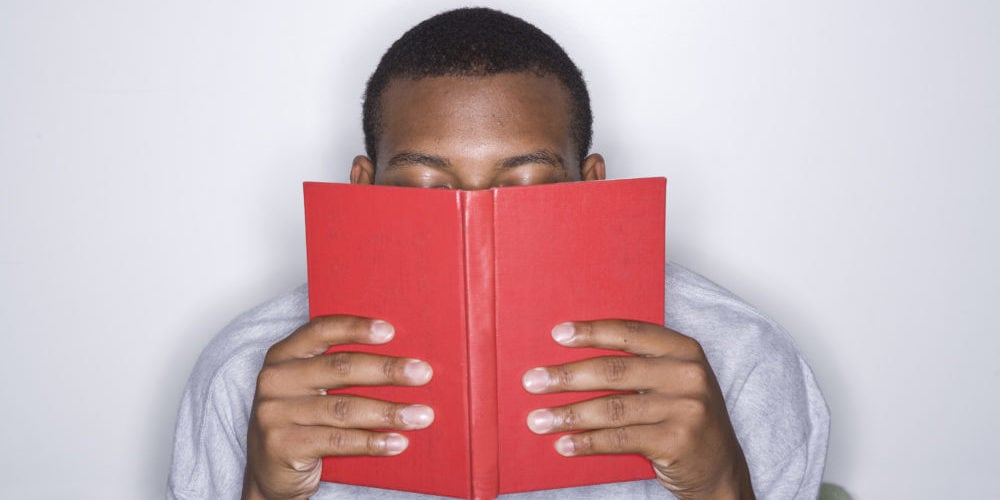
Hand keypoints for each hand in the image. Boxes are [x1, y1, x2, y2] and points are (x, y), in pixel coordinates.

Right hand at [242, 315, 434, 499]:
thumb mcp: (309, 388)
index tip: (391, 331)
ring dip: (389, 412)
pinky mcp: (283, 446)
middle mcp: (275, 380)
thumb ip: (338, 371)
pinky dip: (373, 442)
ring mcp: (276, 414)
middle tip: (422, 374)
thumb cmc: (301, 421)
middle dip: (387, 370)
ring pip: (344, 408)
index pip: (321, 330)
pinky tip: (397, 442)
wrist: (270, 472)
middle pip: (340, 368)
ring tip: (421, 415)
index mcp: (283, 355)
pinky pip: (338, 441)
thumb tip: (401, 362)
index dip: (356, 328)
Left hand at [522, 320, 753, 499]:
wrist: (721, 469)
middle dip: (567, 377)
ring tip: (538, 419)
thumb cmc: (684, 418)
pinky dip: (588, 442)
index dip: (592, 332)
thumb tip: (572, 359)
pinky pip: (621, 439)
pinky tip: (565, 444)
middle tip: (533, 381)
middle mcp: (688, 375)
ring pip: (613, 409)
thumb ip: (639, 367)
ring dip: (568, 415)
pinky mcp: (678, 442)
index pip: (630, 332)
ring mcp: (686, 409)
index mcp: (684, 350)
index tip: (557, 335)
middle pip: (614, 371)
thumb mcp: (672, 382)